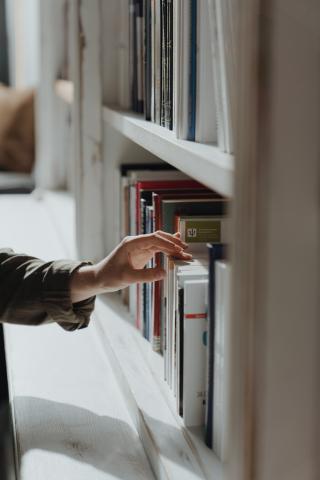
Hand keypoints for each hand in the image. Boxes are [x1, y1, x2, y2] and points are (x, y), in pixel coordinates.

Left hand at [70, 231, 191, 301]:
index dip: (166, 243)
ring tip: (185, 252)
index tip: (177, 249)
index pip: (153, 239)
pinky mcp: (142, 253)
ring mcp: (140, 247)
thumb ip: (146, 275)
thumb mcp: (127, 277)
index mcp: (131, 243)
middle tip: (185, 249)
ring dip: (172, 247)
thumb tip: (164, 273)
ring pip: (160, 243)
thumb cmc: (109, 276)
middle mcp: (136, 242)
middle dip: (173, 242)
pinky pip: (158, 249)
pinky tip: (177, 249)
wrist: (100, 278)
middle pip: (158, 237)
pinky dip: (167, 250)